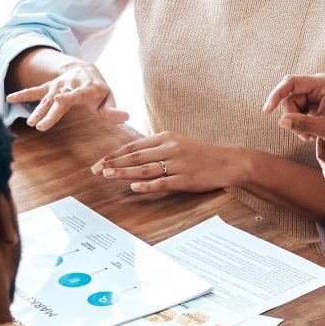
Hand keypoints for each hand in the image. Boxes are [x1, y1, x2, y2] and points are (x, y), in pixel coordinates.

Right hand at [6, 62, 128, 130]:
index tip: (59, 100)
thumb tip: (125, 117)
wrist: (85, 70)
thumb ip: (113, 110)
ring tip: (30, 123)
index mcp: (86, 88)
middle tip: (40, 125)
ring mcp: (57, 86)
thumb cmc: (99, 90)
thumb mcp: (108, 99)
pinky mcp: (48, 87)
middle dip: (50, 112)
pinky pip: (34, 91)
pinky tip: (8, 98)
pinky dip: (22, 94)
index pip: (77, 93)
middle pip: (58, 100)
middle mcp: (69, 86)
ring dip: (37, 110)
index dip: (68, 96)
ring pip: (45, 99)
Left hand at [93, 132, 245, 194]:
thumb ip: (158, 148)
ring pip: (144, 169)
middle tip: (95, 170)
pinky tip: (133, 187)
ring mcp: (177, 164)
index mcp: (167, 138)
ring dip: (123, 172)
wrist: (228, 162)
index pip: (134, 146)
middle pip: (135, 156)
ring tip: (107, 175)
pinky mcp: (185, 179)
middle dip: (113, 163)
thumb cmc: (202, 154)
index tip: (100, 161)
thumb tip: (134, 156)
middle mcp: (170, 148)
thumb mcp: (179, 143)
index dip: (115, 154)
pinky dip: (146, 185)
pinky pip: (162, 182)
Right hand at [263, 74, 324, 154]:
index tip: (267, 110)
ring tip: (310, 136)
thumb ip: (303, 124)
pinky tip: (311, 134)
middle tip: (304, 134)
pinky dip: (299, 125)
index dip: (277, 94)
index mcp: (321, 83)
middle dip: (292, 116)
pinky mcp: (312, 103)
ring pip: (291, 107)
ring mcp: (314, 94)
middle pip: (289, 97)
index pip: (291, 82)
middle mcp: (316, 85)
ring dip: (296, 124)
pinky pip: (296, 112)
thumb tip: (281, 122)